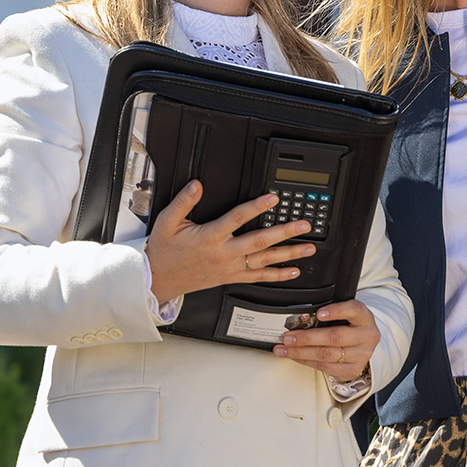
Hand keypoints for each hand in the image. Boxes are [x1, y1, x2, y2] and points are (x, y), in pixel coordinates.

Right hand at [144, 181, 316, 306]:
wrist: (158, 280)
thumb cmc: (164, 251)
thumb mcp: (167, 222)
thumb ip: (183, 202)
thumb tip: (197, 186)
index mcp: (210, 237)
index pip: (238, 219)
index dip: (257, 207)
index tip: (273, 198)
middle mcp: (223, 253)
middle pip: (259, 242)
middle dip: (284, 233)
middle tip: (303, 225)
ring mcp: (229, 268)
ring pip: (264, 261)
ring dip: (288, 254)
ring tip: (308, 247)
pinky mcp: (231, 278)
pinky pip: (258, 278)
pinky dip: (277, 275)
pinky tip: (293, 271)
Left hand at [272, 299, 378, 382]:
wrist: (364, 343)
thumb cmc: (351, 325)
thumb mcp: (348, 313)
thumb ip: (332, 312)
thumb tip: (301, 317)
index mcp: (365, 317)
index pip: (353, 310)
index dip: (336, 311)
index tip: (319, 313)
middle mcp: (367, 336)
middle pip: (335, 337)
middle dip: (307, 338)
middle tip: (288, 337)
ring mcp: (361, 355)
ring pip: (327, 355)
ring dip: (301, 352)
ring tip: (285, 349)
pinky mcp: (352, 370)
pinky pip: (325, 367)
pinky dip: (306, 361)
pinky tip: (295, 356)